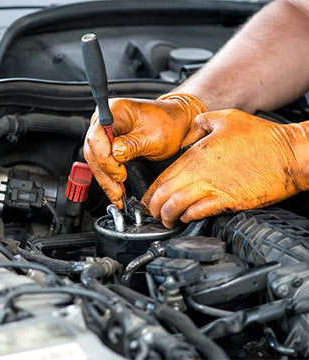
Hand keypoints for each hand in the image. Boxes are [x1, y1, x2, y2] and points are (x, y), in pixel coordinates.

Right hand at [83, 94, 205, 207]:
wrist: (176, 124)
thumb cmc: (168, 124)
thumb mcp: (154, 137)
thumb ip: (132, 145)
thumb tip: (115, 154)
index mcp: (115, 111)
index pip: (97, 137)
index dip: (105, 158)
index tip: (119, 173)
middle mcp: (105, 120)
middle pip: (93, 150)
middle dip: (105, 173)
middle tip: (117, 191)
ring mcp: (105, 133)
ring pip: (95, 160)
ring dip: (105, 179)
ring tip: (116, 195)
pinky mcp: (108, 145)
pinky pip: (102, 163)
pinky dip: (108, 178)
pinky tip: (115, 189)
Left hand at [141, 109, 308, 227]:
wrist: (290, 154)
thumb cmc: (261, 136)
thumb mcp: (226, 118)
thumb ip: (201, 123)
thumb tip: (190, 131)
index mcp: (196, 154)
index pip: (163, 176)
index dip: (151, 191)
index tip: (147, 198)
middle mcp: (201, 172)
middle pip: (165, 194)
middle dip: (154, 207)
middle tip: (151, 213)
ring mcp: (215, 188)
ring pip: (178, 206)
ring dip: (168, 215)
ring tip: (166, 220)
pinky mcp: (229, 200)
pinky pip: (201, 212)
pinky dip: (189, 216)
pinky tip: (186, 217)